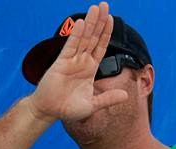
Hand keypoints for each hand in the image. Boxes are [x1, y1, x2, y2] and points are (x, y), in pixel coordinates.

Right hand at [27, 2, 128, 121]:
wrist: (49, 111)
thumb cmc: (68, 108)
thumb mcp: (92, 105)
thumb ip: (108, 99)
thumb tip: (126, 95)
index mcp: (90, 69)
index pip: (101, 47)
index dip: (106, 33)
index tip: (111, 19)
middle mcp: (82, 61)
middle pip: (94, 38)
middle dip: (100, 22)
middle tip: (105, 5)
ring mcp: (71, 61)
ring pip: (84, 38)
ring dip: (90, 23)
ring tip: (96, 8)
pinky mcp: (61, 63)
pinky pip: (71, 46)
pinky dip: (76, 35)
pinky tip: (82, 24)